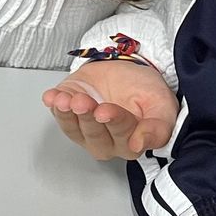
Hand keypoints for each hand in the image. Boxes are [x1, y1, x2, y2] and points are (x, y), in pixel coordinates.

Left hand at [43, 60, 177, 161]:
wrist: (127, 69)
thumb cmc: (145, 91)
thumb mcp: (162, 106)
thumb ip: (157, 128)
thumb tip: (139, 145)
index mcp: (131, 143)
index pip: (122, 136)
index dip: (113, 122)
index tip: (105, 111)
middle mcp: (106, 142)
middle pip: (94, 135)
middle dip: (87, 117)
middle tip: (84, 102)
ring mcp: (84, 129)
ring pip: (73, 128)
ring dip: (66, 114)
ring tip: (66, 100)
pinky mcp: (68, 113)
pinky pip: (58, 114)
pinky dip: (53, 104)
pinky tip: (52, 97)